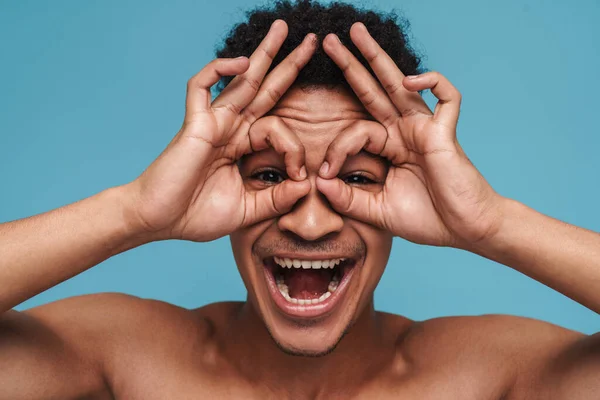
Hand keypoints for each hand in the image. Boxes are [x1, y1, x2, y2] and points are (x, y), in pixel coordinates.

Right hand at [124, 21, 315, 241]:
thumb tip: (306, 185)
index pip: (278, 128)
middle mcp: (230, 129)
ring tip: (283, 28)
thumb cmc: (195, 216)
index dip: (295, 148)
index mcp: (242, 147)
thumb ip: (276, 199)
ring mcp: (212, 123)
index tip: (299, 176)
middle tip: (311, 41)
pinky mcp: (194, 123)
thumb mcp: (247, 210)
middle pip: (265, 89)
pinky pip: (202, 86)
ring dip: (264, 53)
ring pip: (242, 80)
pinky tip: (241, 62)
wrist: (158, 221)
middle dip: (288, 64)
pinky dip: (219, 70)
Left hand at [316, 23, 502, 246]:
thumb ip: (348, 199)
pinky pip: (445, 97)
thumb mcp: (378, 211)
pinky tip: (409, 81)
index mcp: (389, 148)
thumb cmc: (428, 220)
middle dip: (351, 66)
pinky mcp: (445, 132)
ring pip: (399, 84)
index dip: (336, 149)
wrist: (465, 230)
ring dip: (377, 57)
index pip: (355, 131)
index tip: (324, 175)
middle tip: (329, 40)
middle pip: (373, 91)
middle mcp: (404, 132)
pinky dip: (431, 83)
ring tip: (355, 33)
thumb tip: (318, 183)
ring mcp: (424, 129)